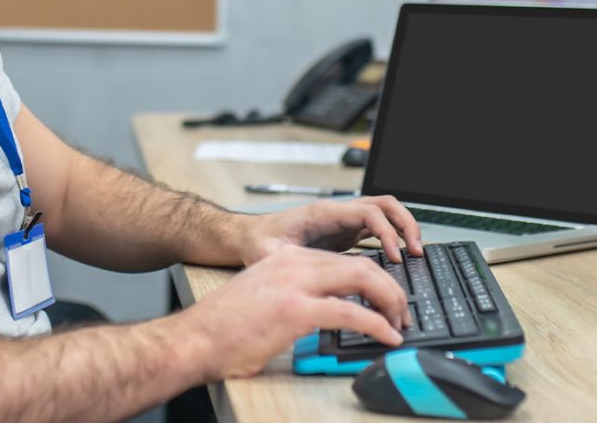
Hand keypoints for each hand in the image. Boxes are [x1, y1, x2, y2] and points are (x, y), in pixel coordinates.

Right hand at [181, 244, 409, 380]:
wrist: (195, 338)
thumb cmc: (224, 327)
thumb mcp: (264, 297)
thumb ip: (295, 295)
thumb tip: (328, 311)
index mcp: (287, 260)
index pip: (344, 259)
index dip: (373, 279)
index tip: (385, 299)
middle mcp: (294, 265)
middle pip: (360, 264)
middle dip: (389, 287)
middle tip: (401, 312)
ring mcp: (296, 284)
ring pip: (362, 279)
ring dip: (389, 301)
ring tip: (399, 323)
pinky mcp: (296, 310)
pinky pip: (352, 312)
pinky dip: (377, 323)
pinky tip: (387, 336)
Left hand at [237, 195, 421, 265]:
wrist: (252, 235)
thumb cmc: (260, 241)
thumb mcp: (269, 253)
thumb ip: (286, 261)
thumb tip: (301, 273)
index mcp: (324, 214)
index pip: (367, 212)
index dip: (386, 232)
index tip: (394, 256)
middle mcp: (338, 213)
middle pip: (384, 204)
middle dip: (405, 224)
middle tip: (416, 251)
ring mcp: (344, 221)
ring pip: (384, 212)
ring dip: (403, 227)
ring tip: (416, 252)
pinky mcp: (346, 232)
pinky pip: (378, 227)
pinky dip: (394, 237)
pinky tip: (399, 257)